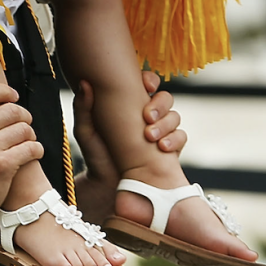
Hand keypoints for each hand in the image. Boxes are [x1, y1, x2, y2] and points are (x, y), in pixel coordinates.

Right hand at [0, 83, 41, 228]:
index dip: (5, 91)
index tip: (14, 96)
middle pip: (11, 110)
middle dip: (24, 116)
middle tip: (25, 124)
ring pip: (24, 129)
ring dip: (31, 134)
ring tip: (28, 141)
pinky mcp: (2, 166)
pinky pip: (30, 148)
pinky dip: (36, 149)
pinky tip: (33, 152)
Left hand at [71, 72, 185, 216]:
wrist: (108, 186)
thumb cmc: (96, 154)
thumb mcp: (86, 131)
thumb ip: (83, 108)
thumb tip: (84, 83)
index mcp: (129, 105)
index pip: (146, 84)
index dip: (150, 80)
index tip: (146, 86)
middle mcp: (147, 115)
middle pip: (165, 98)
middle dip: (160, 103)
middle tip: (147, 116)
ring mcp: (161, 131)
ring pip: (175, 116)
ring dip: (166, 123)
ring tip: (150, 136)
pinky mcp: (170, 148)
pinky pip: (182, 137)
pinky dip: (175, 140)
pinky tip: (162, 148)